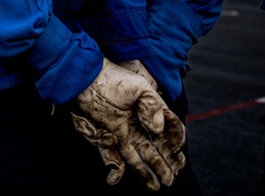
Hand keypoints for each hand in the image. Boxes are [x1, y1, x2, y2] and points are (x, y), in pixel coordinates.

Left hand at [71, 59, 185, 189]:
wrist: (88, 80)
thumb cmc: (114, 80)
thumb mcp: (139, 87)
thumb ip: (153, 106)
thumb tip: (157, 130)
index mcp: (153, 111)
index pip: (171, 130)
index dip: (176, 141)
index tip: (175, 151)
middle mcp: (142, 124)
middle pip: (160, 148)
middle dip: (168, 164)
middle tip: (173, 178)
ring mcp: (127, 131)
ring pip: (143, 156)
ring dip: (152, 171)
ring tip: (162, 184)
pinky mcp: (113, 136)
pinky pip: (118, 156)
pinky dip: (118, 169)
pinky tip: (115, 179)